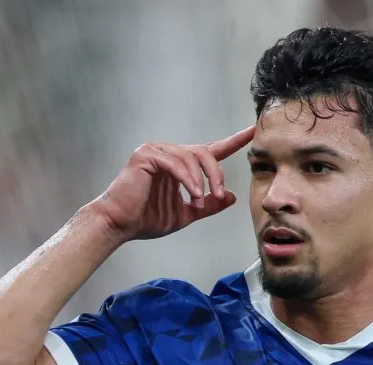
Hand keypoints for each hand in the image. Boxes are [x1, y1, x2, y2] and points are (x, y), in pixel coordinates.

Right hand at [95, 125, 254, 240]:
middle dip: (216, 174)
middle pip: (204, 152)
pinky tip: (192, 194)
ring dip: (201, 181)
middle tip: (220, 193)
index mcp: (178, 164)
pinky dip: (187, 180)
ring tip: (200, 201)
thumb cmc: (147, 219)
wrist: (119, 225)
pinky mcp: (146, 156)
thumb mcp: (186, 213)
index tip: (253, 131)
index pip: (210, 149)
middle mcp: (167, 151)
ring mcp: (155, 150)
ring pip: (191, 157)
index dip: (233, 141)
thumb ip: (208, 204)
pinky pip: (175, 163)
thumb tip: (231, 197)